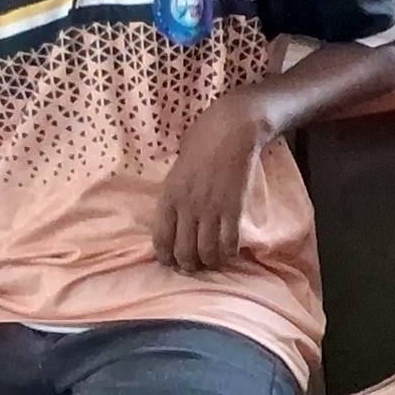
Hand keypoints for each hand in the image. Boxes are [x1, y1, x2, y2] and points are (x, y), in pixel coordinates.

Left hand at [151, 92, 277, 272]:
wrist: (233, 128)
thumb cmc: (203, 138)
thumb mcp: (178, 165)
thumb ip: (176, 189)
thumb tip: (177, 207)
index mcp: (169, 195)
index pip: (161, 238)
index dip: (165, 256)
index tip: (171, 261)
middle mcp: (187, 206)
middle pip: (184, 250)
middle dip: (188, 264)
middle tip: (193, 266)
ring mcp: (211, 208)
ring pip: (207, 251)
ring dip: (209, 262)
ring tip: (212, 262)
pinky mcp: (234, 208)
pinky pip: (229, 241)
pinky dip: (228, 252)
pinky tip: (229, 252)